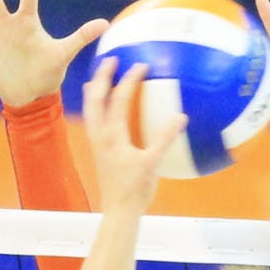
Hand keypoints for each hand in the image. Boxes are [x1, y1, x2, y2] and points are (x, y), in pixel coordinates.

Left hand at [83, 59, 187, 215]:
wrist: (119, 211)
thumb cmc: (135, 190)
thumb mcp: (153, 164)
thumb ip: (165, 139)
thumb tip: (181, 117)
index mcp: (113, 136)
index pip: (119, 100)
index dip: (130, 80)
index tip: (142, 65)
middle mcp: (100, 136)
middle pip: (95, 99)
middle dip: (102, 77)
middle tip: (110, 59)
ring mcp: (97, 143)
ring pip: (89, 110)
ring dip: (94, 91)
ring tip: (97, 78)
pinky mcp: (98, 151)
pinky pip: (93, 122)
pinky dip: (96, 109)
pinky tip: (103, 109)